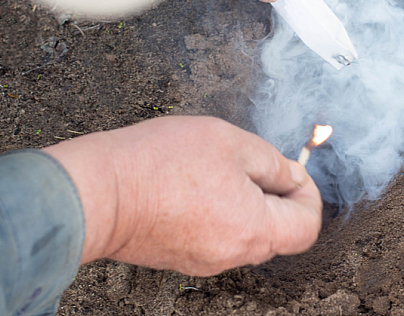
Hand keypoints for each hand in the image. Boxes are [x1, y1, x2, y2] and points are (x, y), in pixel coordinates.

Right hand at [43, 116, 320, 275]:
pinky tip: (194, 184)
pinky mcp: (182, 257)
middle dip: (275, 194)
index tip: (290, 169)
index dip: (308, 192)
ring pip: (246, 232)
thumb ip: (271, 162)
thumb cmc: (158, 164)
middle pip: (279, 231)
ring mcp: (206, 261)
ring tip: (214, 169)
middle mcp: (234, 254)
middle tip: (250, 161)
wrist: (96, 192)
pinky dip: (218, 212)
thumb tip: (292, 176)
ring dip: (244, 201)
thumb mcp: (229, 142)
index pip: (307, 226)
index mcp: (255, 229)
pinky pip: (217, 235)